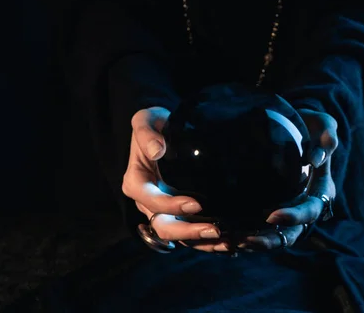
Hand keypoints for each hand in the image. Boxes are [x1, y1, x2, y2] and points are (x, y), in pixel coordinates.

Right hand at [122, 107, 230, 252]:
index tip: (196, 203)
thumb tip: (158, 150)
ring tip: (227, 241)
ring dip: (201, 242)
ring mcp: (162, 210)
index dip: (171, 206)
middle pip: (163, 227)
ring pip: (178, 236)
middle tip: (215, 229)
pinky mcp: (177, 213)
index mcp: (136, 182)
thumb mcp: (144, 121)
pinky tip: (227, 241)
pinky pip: (189, 234)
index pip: (152, 201)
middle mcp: (147, 202)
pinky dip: (206, 241)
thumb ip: (147, 134)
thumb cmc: (152, 125)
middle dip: (188, 232)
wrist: (162, 130)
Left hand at [239, 108, 337, 250]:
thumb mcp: (322, 124)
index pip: (310, 211)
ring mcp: (288, 209)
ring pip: (275, 237)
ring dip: (255, 243)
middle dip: (269, 241)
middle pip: (291, 234)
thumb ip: (327, 136)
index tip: (272, 215)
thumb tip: (317, 158)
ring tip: (233, 242)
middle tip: (246, 240)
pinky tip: (227, 235)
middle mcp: (305, 206)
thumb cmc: (311, 125)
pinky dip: (246, 234)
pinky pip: (260, 228)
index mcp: (321, 191)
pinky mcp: (270, 208)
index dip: (293, 217)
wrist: (294, 126)